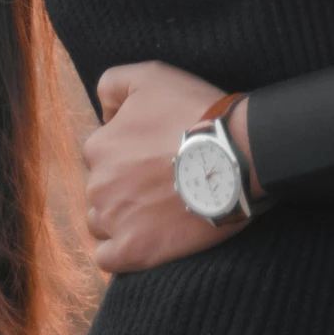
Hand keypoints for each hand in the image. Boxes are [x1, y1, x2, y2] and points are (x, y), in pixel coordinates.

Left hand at [84, 60, 248, 273]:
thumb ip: (112, 83)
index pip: (100, 154)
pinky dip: (122, 250)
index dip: (128, 151)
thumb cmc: (195, 111)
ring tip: (158, 207)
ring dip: (122, 216)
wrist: (235, 154)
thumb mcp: (151, 75)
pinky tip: (147, 235)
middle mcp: (98, 185)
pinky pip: (108, 258)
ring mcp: (114, 221)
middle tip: (161, 178)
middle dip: (124, 184)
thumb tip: (102, 112)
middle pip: (101, 189)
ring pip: (102, 222)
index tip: (155, 153)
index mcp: (100, 146)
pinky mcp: (133, 252)